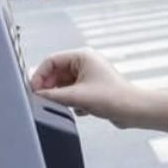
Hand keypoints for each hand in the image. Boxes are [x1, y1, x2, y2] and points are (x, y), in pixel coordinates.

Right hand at [30, 48, 144, 127]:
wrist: (134, 110)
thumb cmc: (113, 98)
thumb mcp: (77, 96)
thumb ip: (53, 95)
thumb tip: (37, 95)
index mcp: (82, 56)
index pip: (51, 61)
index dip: (39, 75)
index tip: (33, 90)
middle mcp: (85, 63)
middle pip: (56, 73)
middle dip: (50, 88)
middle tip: (44, 101)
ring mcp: (88, 76)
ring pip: (63, 85)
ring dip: (62, 96)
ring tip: (70, 105)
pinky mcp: (91, 89)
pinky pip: (72, 93)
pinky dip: (72, 102)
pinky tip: (82, 109)